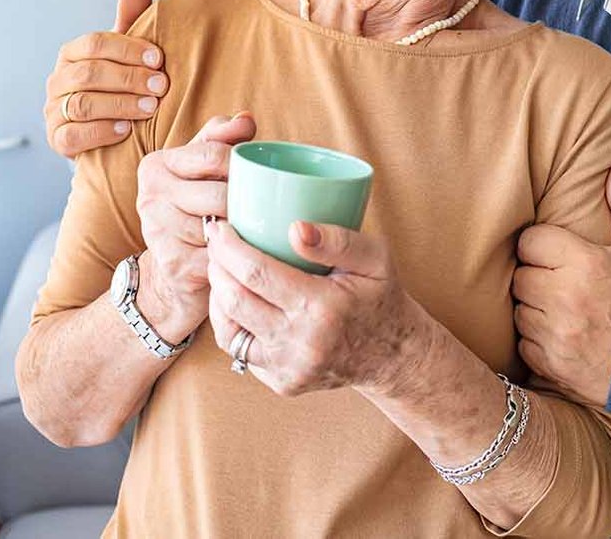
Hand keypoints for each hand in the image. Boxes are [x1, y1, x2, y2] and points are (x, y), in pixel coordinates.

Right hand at [46, 0, 166, 158]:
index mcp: (72, 53)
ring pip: (83, 104)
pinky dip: (101, 131)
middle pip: (89, 73)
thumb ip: (130, 19)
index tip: (158, 57)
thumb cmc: (117, 85)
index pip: (95, 43)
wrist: (106, 132)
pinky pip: (73, 135)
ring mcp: (53, 110)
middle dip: (129, 78)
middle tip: (161, 85)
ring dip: (120, 104)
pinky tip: (126, 130)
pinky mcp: (56, 139)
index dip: (127, 49)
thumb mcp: (125, 53)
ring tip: (150, 107)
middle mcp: (58, 80)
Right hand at [133, 112, 256, 339]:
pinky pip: (219, 258)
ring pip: (219, 228)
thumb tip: (245, 119)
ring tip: (259, 230)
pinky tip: (247, 254)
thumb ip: (222, 137)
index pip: (210, 155)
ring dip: (245, 232)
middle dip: (246, 203)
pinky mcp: (172, 265)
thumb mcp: (203, 167)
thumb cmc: (196, 205)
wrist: (174, 266)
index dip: (242, 165)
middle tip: (267, 208)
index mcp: (156, 166)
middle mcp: (149, 198)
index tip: (260, 175)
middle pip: (217, 195)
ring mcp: (157, 233)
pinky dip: (238, 257)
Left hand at [204, 219, 424, 398]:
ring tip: (223, 270)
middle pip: (235, 300)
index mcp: (323, 308)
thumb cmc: (381, 297)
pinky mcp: (282, 382)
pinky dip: (232, 322)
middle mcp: (301, 343)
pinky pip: (239, 350)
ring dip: (219, 295)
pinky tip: (238, 300)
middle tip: (217, 243)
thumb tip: (294, 228)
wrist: (393, 355)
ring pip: (229, 329)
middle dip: (217, 266)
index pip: (257, 273)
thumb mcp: (375, 258)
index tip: (221, 228)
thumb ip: (337, 240)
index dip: (230, 248)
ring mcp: (289, 368)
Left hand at [512, 163, 610, 407]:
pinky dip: (538, 342)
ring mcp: (556, 334)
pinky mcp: (551, 365)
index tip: (556, 256)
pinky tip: (564, 338)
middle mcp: (565, 298)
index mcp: (585, 264)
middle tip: (562, 285)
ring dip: (535, 311)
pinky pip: (524, 345)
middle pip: (520, 276)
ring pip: (519, 311)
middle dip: (537, 279)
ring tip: (565, 313)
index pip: (530, 242)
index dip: (541, 247)